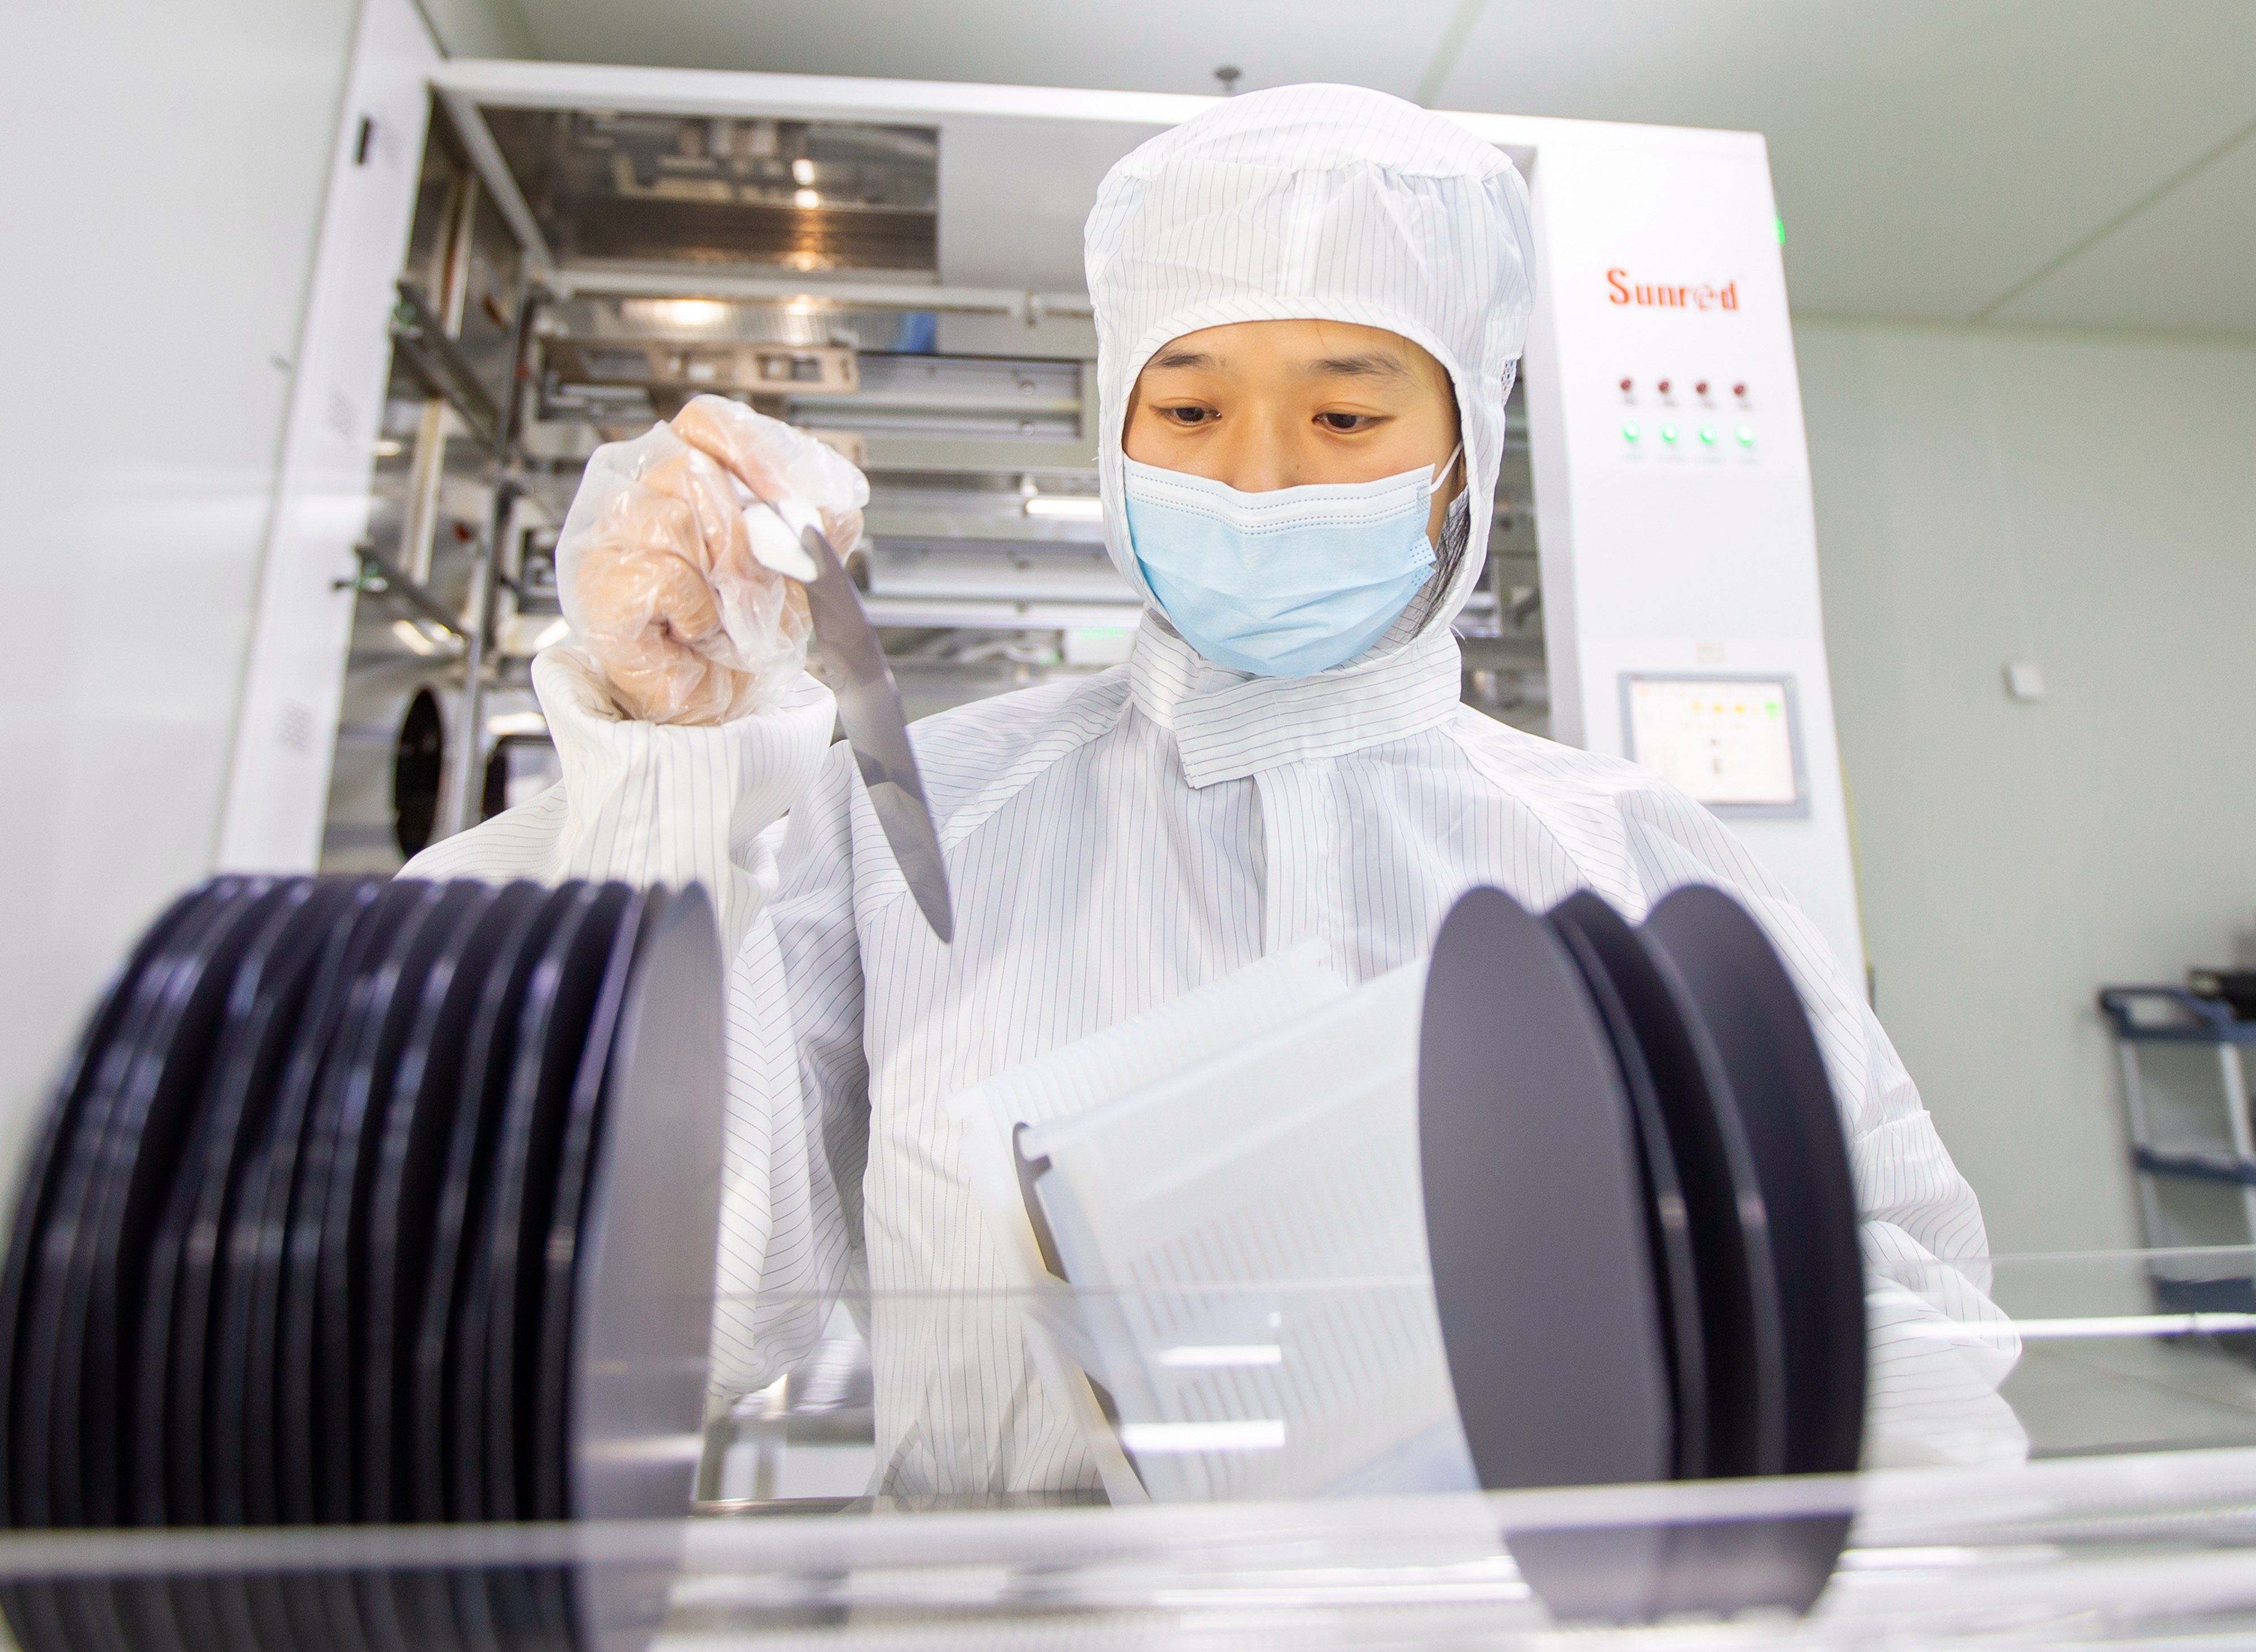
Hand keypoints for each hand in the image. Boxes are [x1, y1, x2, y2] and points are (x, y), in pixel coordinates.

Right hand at [556, 395, 868, 724]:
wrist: (713, 702)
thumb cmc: (744, 630)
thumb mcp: (801, 566)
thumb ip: (821, 522)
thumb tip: (836, 500)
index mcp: (678, 467)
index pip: (708, 422)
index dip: (757, 449)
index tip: (795, 493)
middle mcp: (633, 489)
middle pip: (691, 466)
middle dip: (750, 530)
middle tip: (771, 576)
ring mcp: (606, 535)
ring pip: (676, 518)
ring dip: (727, 577)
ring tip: (734, 612)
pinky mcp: (598, 587)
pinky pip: (664, 576)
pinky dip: (700, 612)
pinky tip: (697, 630)